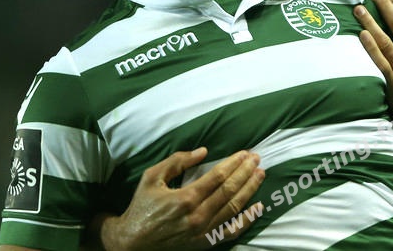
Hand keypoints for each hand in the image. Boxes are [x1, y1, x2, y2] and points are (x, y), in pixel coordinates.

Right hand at [101, 148, 264, 250]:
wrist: (132, 242)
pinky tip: (258, 207)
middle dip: (246, 172)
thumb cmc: (142, 207)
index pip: (218, 177)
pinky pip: (231, 231)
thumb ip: (177, 161)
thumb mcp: (152, 177)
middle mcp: (197, 215)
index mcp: (185, 198)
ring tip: (260, 175)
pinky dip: (247, 220)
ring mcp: (203, 231)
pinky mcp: (205, 243)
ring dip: (250, 190)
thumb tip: (203, 151)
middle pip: (229, 190)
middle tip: (258, 159)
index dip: (234, 163)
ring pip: (234, 208)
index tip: (245, 154)